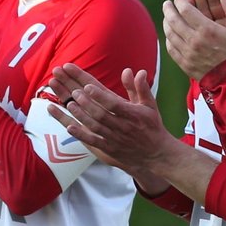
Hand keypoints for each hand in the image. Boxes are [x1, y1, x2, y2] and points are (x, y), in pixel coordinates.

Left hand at [48, 64, 173, 176]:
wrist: (156, 154)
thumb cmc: (151, 126)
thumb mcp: (150, 105)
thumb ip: (141, 88)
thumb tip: (137, 71)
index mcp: (133, 114)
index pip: (114, 104)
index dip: (100, 96)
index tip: (88, 86)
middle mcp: (123, 127)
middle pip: (101, 114)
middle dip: (86, 103)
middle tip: (74, 92)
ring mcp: (115, 138)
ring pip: (95, 127)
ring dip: (81, 115)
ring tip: (70, 104)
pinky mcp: (109, 148)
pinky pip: (93, 142)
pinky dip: (81, 135)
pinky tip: (69, 127)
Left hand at [162, 0, 225, 79]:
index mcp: (207, 30)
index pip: (186, 10)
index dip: (180, 1)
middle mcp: (194, 41)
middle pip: (173, 21)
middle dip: (168, 9)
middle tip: (167, 4)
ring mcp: (188, 54)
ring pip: (170, 34)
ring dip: (166, 23)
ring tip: (167, 17)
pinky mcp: (186, 65)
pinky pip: (171, 49)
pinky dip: (168, 39)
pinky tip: (170, 35)